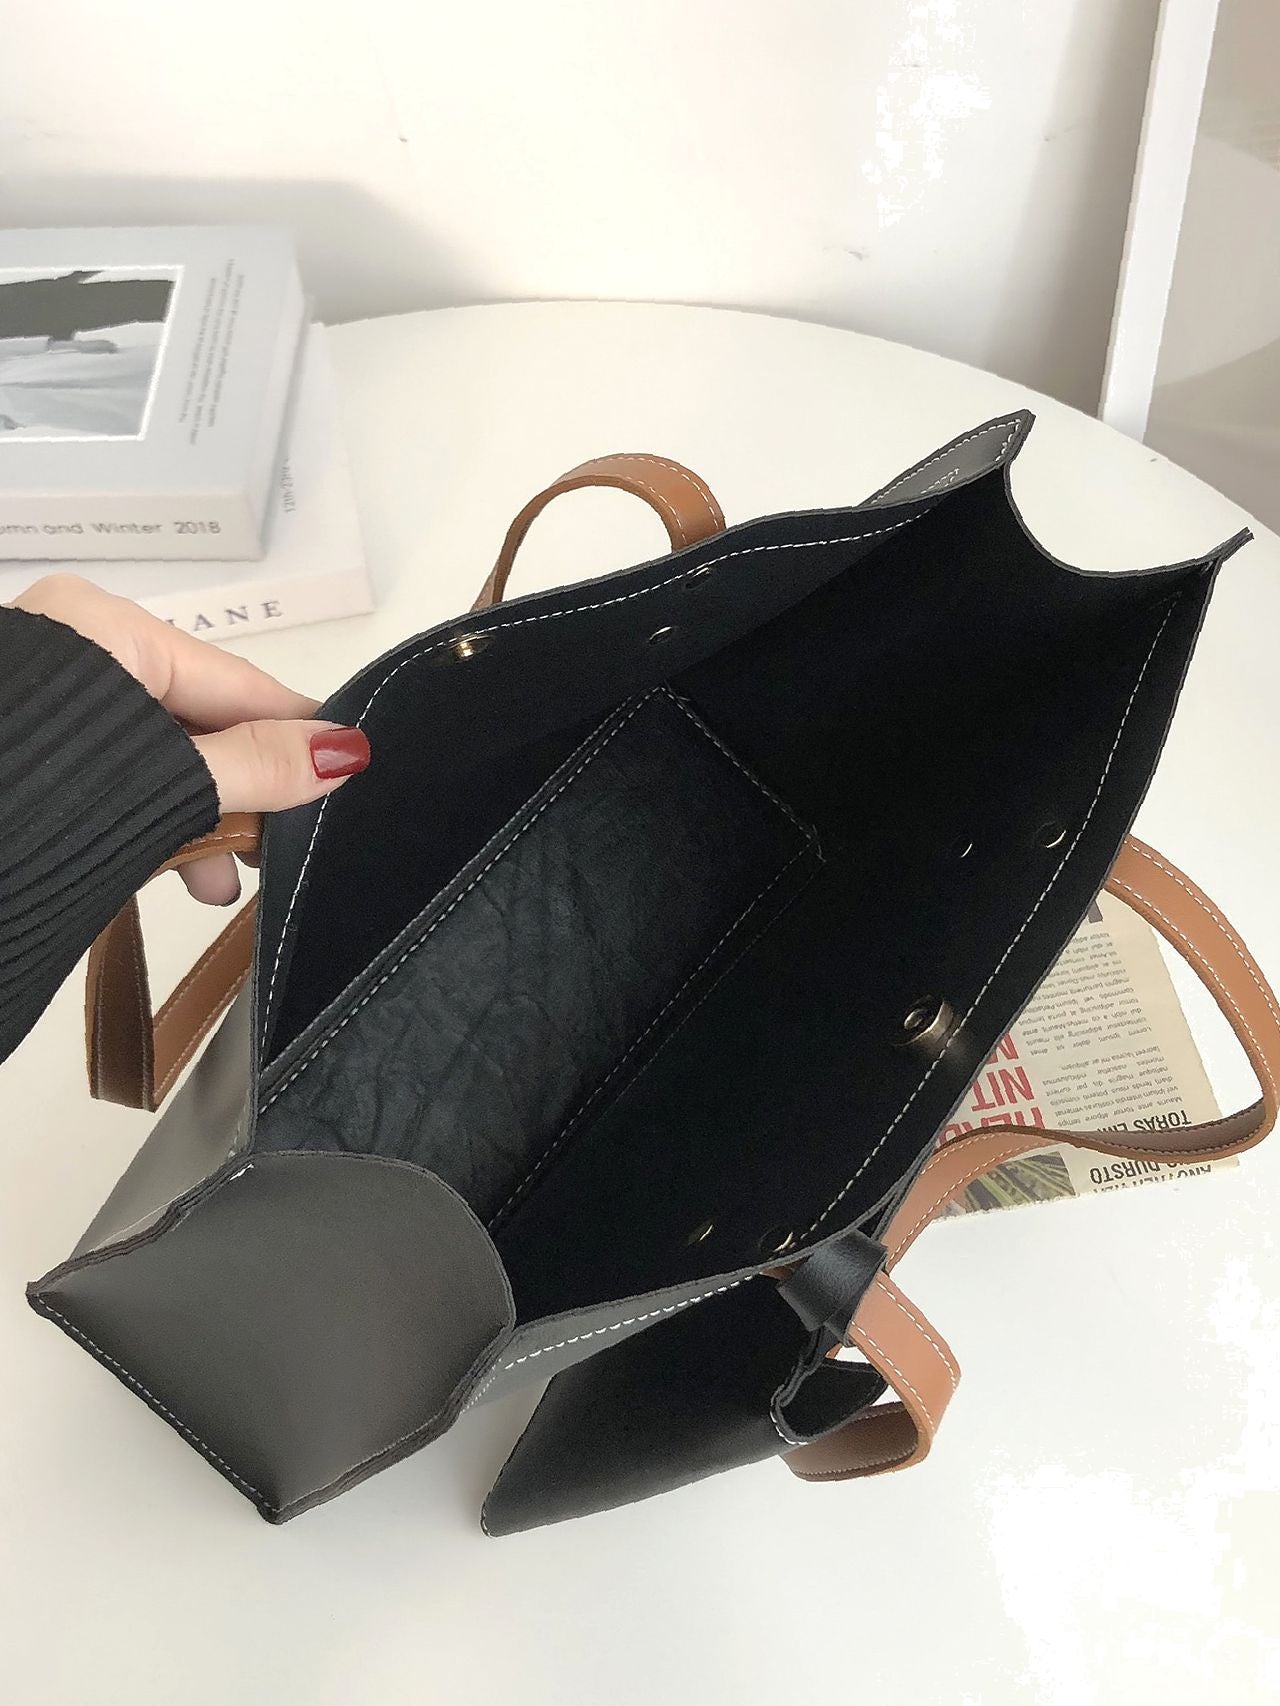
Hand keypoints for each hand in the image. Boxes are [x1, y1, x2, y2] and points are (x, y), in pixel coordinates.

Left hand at [12, 574, 369, 905]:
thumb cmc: (38, 798)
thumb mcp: (167, 782)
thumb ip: (257, 766)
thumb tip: (349, 750)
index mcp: (106, 628)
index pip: (236, 681)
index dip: (297, 731)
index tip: (349, 772)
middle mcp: (73, 649)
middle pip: (197, 721)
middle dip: (242, 792)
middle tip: (276, 851)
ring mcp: (43, 702)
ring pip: (157, 757)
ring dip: (197, 821)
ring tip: (217, 883)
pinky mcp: (28, 754)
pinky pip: (115, 777)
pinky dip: (150, 822)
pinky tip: (175, 873)